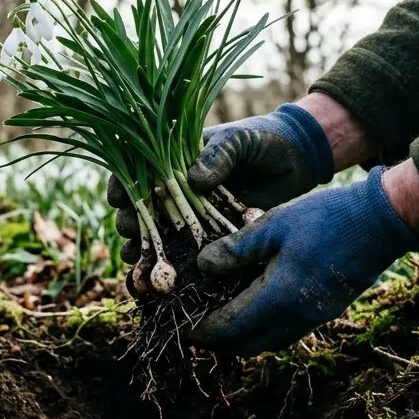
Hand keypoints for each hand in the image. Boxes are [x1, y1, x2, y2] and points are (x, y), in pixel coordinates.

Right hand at [106, 101, 339, 263]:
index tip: (118, 199)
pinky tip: (161, 280)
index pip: (139, 171)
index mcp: (177, 158)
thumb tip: (193, 179)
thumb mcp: (239, 139)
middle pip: (143, 208)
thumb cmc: (264, 139)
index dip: (124, 185)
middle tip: (129, 233)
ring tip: (136, 262)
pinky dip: (175, 266)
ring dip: (144, 250)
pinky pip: (190, 252)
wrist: (300, 159)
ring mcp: (196, 214)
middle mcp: (179, 188)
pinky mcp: (214, 235)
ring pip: (160, 235)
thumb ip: (218, 155)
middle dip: (130, 222)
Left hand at [190, 166, 418, 355]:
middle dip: (223, 344)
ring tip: (225, 324)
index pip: (233, 327)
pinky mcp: (327, 310)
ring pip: (271, 342)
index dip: (207, 332)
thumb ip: (237, 249)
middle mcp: (297, 316)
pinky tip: (258, 310)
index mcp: (279, 296)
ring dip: (246, 340)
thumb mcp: (274, 224)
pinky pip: (288, 332)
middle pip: (250, 346)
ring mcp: (315, 316)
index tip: (187, 331)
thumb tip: (203, 265)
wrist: (381, 222)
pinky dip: (267, 330)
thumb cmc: (326, 218)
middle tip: (201, 332)